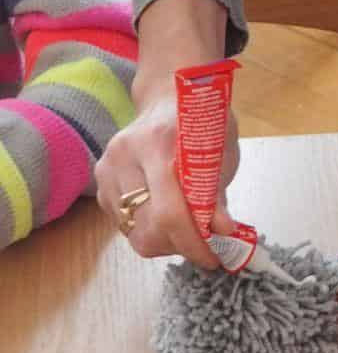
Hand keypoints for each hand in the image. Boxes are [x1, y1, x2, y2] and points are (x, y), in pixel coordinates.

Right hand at [95, 72, 237, 267]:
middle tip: (204, 244)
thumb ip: (218, 190)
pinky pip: (123, 224)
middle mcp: (125, 156)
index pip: (170, 212)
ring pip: (133, 233)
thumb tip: (222, 232)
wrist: (167, 95)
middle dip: (180, 246)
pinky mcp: (100, 181)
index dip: (193, 243)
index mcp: (159, 142)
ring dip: (165, 241)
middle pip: (147, 228)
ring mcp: (107, 169)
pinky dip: (148, 229)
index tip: (214, 257)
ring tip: (187, 226)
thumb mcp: (222, 147)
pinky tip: (165, 212)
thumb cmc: (201, 119)